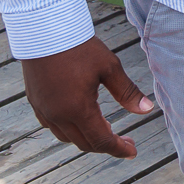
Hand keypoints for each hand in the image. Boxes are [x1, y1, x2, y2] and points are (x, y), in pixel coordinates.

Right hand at [20, 37, 154, 157]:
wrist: (44, 31)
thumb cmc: (80, 48)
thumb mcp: (109, 68)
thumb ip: (127, 92)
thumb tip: (147, 110)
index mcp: (77, 110)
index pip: (101, 140)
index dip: (118, 149)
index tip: (132, 152)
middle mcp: (58, 116)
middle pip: (84, 143)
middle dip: (106, 146)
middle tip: (126, 141)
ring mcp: (44, 111)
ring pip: (67, 137)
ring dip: (88, 138)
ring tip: (107, 130)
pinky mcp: (36, 103)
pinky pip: (54, 127)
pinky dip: (71, 130)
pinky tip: (82, 120)